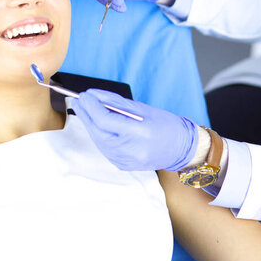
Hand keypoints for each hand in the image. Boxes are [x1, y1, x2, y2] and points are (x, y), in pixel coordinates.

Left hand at [71, 89, 197, 170]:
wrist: (182, 149)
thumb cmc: (166, 125)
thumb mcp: (143, 108)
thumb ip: (116, 103)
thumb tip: (95, 95)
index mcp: (139, 134)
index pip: (105, 121)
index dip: (92, 107)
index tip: (85, 95)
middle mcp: (131, 150)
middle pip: (98, 132)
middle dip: (86, 115)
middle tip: (78, 101)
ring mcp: (126, 161)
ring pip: (98, 141)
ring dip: (89, 125)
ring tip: (83, 110)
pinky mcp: (123, 165)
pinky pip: (104, 149)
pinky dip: (98, 136)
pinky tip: (95, 125)